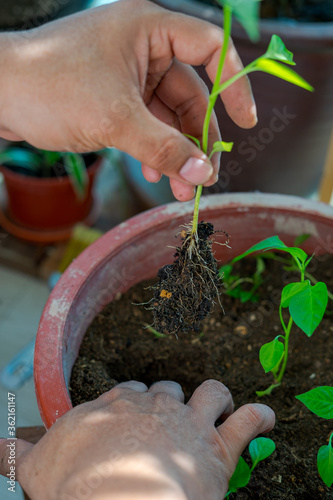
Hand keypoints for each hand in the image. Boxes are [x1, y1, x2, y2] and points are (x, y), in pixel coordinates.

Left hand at [0, 0, 256, 200]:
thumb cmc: (50, 88)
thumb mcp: (116, 120)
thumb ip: (165, 148)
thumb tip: (204, 174)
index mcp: (149, 30)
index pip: (211, 49)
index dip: (234, 85)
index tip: (246, 123)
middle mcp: (143, 48)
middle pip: (191, 94)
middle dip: (198, 140)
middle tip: (204, 178)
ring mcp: (128, 74)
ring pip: (168, 116)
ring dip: (176, 152)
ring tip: (181, 189)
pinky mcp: (114, 96)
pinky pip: (147, 124)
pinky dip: (153, 149)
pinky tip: (152, 174)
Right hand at [0, 380, 273, 499]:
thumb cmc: (77, 489)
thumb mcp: (38, 469)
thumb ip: (17, 454)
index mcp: (114, 406)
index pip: (126, 392)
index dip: (132, 403)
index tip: (133, 415)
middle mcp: (153, 404)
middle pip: (167, 389)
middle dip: (169, 400)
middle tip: (170, 419)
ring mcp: (188, 422)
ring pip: (208, 392)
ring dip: (213, 397)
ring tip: (215, 405)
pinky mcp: (219, 446)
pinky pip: (248, 421)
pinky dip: (258, 417)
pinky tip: (263, 418)